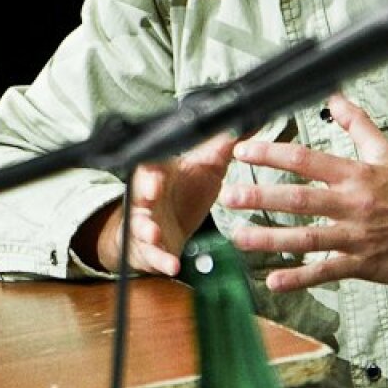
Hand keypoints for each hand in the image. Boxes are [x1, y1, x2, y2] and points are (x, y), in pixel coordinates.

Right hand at [77, 131, 235, 275]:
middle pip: (139, 190)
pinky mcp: (148, 249)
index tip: (161, 169)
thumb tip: (247, 121)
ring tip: (154, 233)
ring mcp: (144, 223)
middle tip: (151, 191)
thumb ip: (222, 147)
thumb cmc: (182, 193)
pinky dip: (161, 261)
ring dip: (146, 229)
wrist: (160, 231)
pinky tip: (173, 266)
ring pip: (139, 224)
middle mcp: (147, 196)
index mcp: (160, 172)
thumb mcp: (204, 168)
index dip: (155, 165)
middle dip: (143, 189)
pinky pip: (152, 256)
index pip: (152, 163)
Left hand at [220, 94, 387, 291]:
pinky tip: (273, 280)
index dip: (271, 154)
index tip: (243, 151)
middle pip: (299, 200)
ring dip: (270, 238)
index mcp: (354, 175)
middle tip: (229, 196)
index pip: (306, 160)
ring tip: (239, 237)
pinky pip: (326, 271)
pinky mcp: (361, 264)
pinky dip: (300, 278)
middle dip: (261, 198)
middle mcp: (351, 205)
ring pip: (306, 238)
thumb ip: (357, 123)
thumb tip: (334, 97)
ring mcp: (355, 236)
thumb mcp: (385, 151)